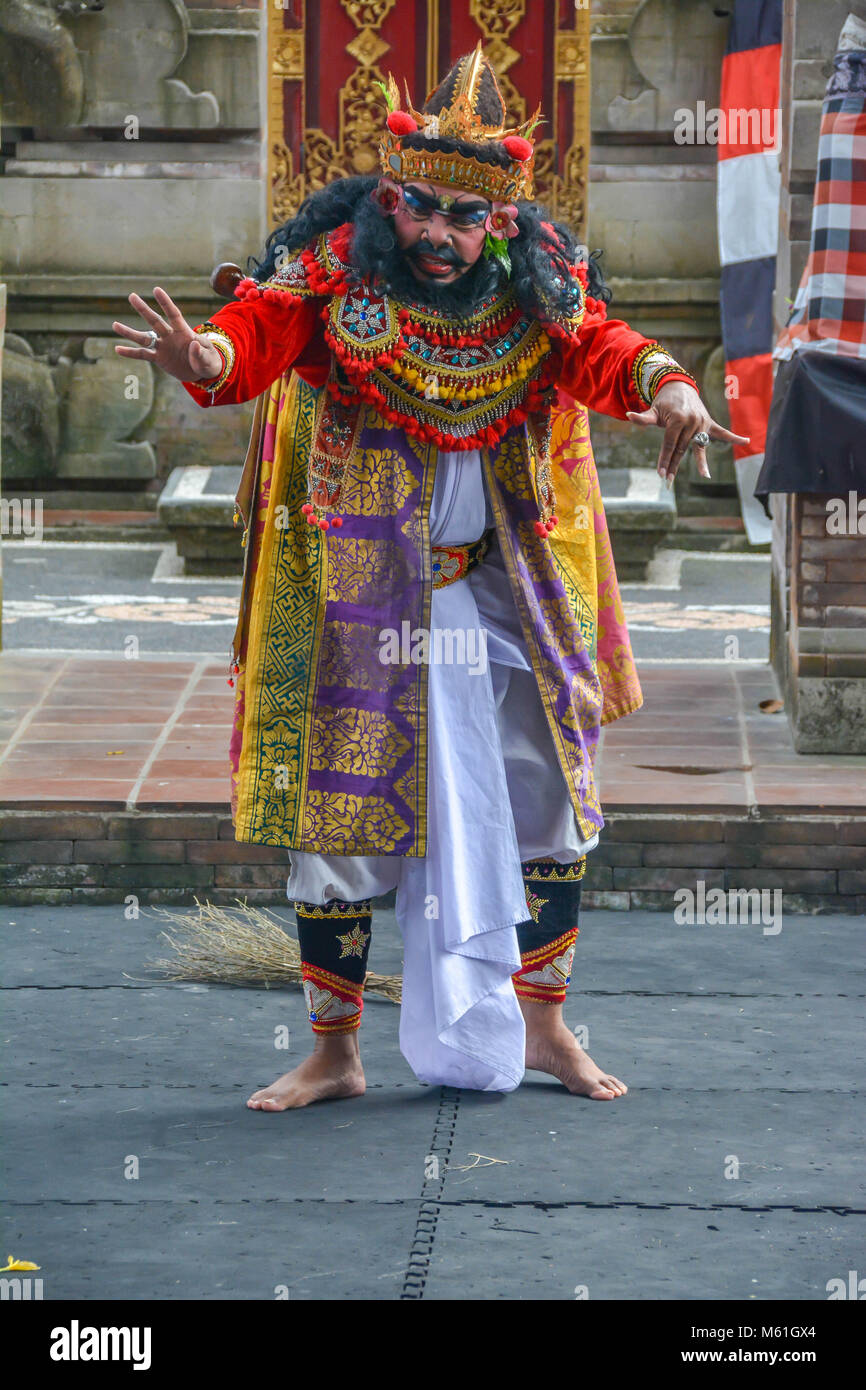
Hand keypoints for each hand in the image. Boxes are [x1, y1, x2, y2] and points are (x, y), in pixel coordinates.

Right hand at [112, 286, 221, 381]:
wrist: (202, 373)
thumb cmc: (209, 362)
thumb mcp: (210, 359)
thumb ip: (202, 353)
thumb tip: (193, 344)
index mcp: (184, 332)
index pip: (173, 314)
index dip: (165, 303)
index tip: (156, 289)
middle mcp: (170, 336)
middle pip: (155, 321)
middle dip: (144, 309)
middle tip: (131, 296)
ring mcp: (163, 346)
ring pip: (144, 338)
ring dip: (129, 332)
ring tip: (114, 325)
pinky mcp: (159, 358)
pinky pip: (143, 355)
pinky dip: (131, 353)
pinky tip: (118, 349)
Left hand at [626, 382, 749, 485]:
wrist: (678, 385)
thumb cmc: (663, 402)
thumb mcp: (653, 410)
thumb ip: (643, 418)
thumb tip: (628, 415)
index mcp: (678, 420)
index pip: (670, 444)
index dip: (664, 459)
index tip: (660, 474)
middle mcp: (692, 421)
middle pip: (682, 448)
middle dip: (674, 465)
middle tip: (668, 480)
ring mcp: (702, 423)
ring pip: (699, 447)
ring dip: (701, 463)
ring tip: (705, 476)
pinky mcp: (709, 423)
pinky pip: (722, 432)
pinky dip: (734, 437)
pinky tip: (746, 441)